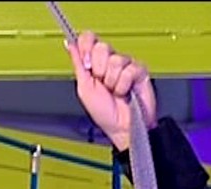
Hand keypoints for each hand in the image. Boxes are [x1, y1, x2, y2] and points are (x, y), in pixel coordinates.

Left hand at [67, 31, 158, 150]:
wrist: (121, 126)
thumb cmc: (104, 113)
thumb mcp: (84, 88)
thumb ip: (77, 64)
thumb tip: (70, 44)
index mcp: (95, 63)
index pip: (89, 39)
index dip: (86, 48)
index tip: (86, 65)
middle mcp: (110, 61)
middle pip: (102, 47)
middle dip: (99, 70)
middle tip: (102, 84)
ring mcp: (125, 65)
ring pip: (115, 60)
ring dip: (112, 81)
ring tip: (115, 91)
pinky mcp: (139, 70)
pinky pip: (129, 69)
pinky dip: (124, 85)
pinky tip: (125, 92)